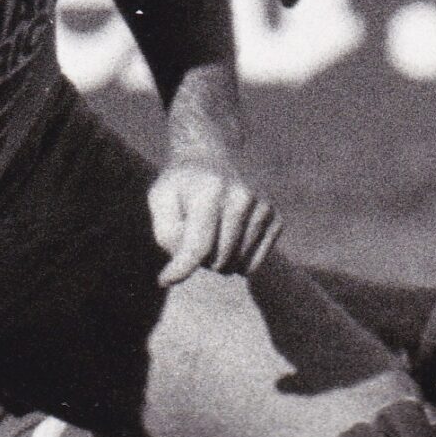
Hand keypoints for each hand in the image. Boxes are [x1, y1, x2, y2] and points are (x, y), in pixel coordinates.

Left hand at [148, 154, 281, 285]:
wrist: (210, 156)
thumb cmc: (181, 185)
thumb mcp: (160, 200)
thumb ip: (168, 234)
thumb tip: (183, 268)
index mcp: (211, 190)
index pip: (198, 247)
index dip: (179, 269)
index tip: (163, 280)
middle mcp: (242, 196)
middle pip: (217, 259)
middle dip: (200, 259)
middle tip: (193, 237)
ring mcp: (262, 206)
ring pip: (236, 265)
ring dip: (219, 261)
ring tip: (210, 236)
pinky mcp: (275, 217)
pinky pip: (253, 264)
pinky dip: (237, 262)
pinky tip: (228, 240)